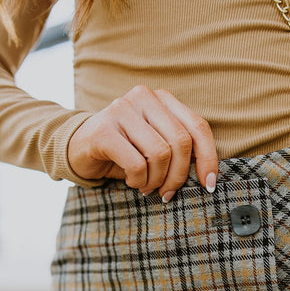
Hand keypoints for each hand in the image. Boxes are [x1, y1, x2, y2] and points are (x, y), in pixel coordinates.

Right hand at [66, 84, 218, 201]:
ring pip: (160, 153)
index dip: (208, 159)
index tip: (208, 185)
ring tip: (146, 186)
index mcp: (163, 99)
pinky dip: (138, 180)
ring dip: (156, 180)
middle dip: (178, 176)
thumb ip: (180, 150)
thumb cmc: (126, 152)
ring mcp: (122, 109)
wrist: (79, 149)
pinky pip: (137, 163)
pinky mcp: (104, 129)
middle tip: (167, 193)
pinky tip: (132, 181)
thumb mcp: (157, 147)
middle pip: (181, 142)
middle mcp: (144, 97)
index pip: (198, 127)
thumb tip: (209, 176)